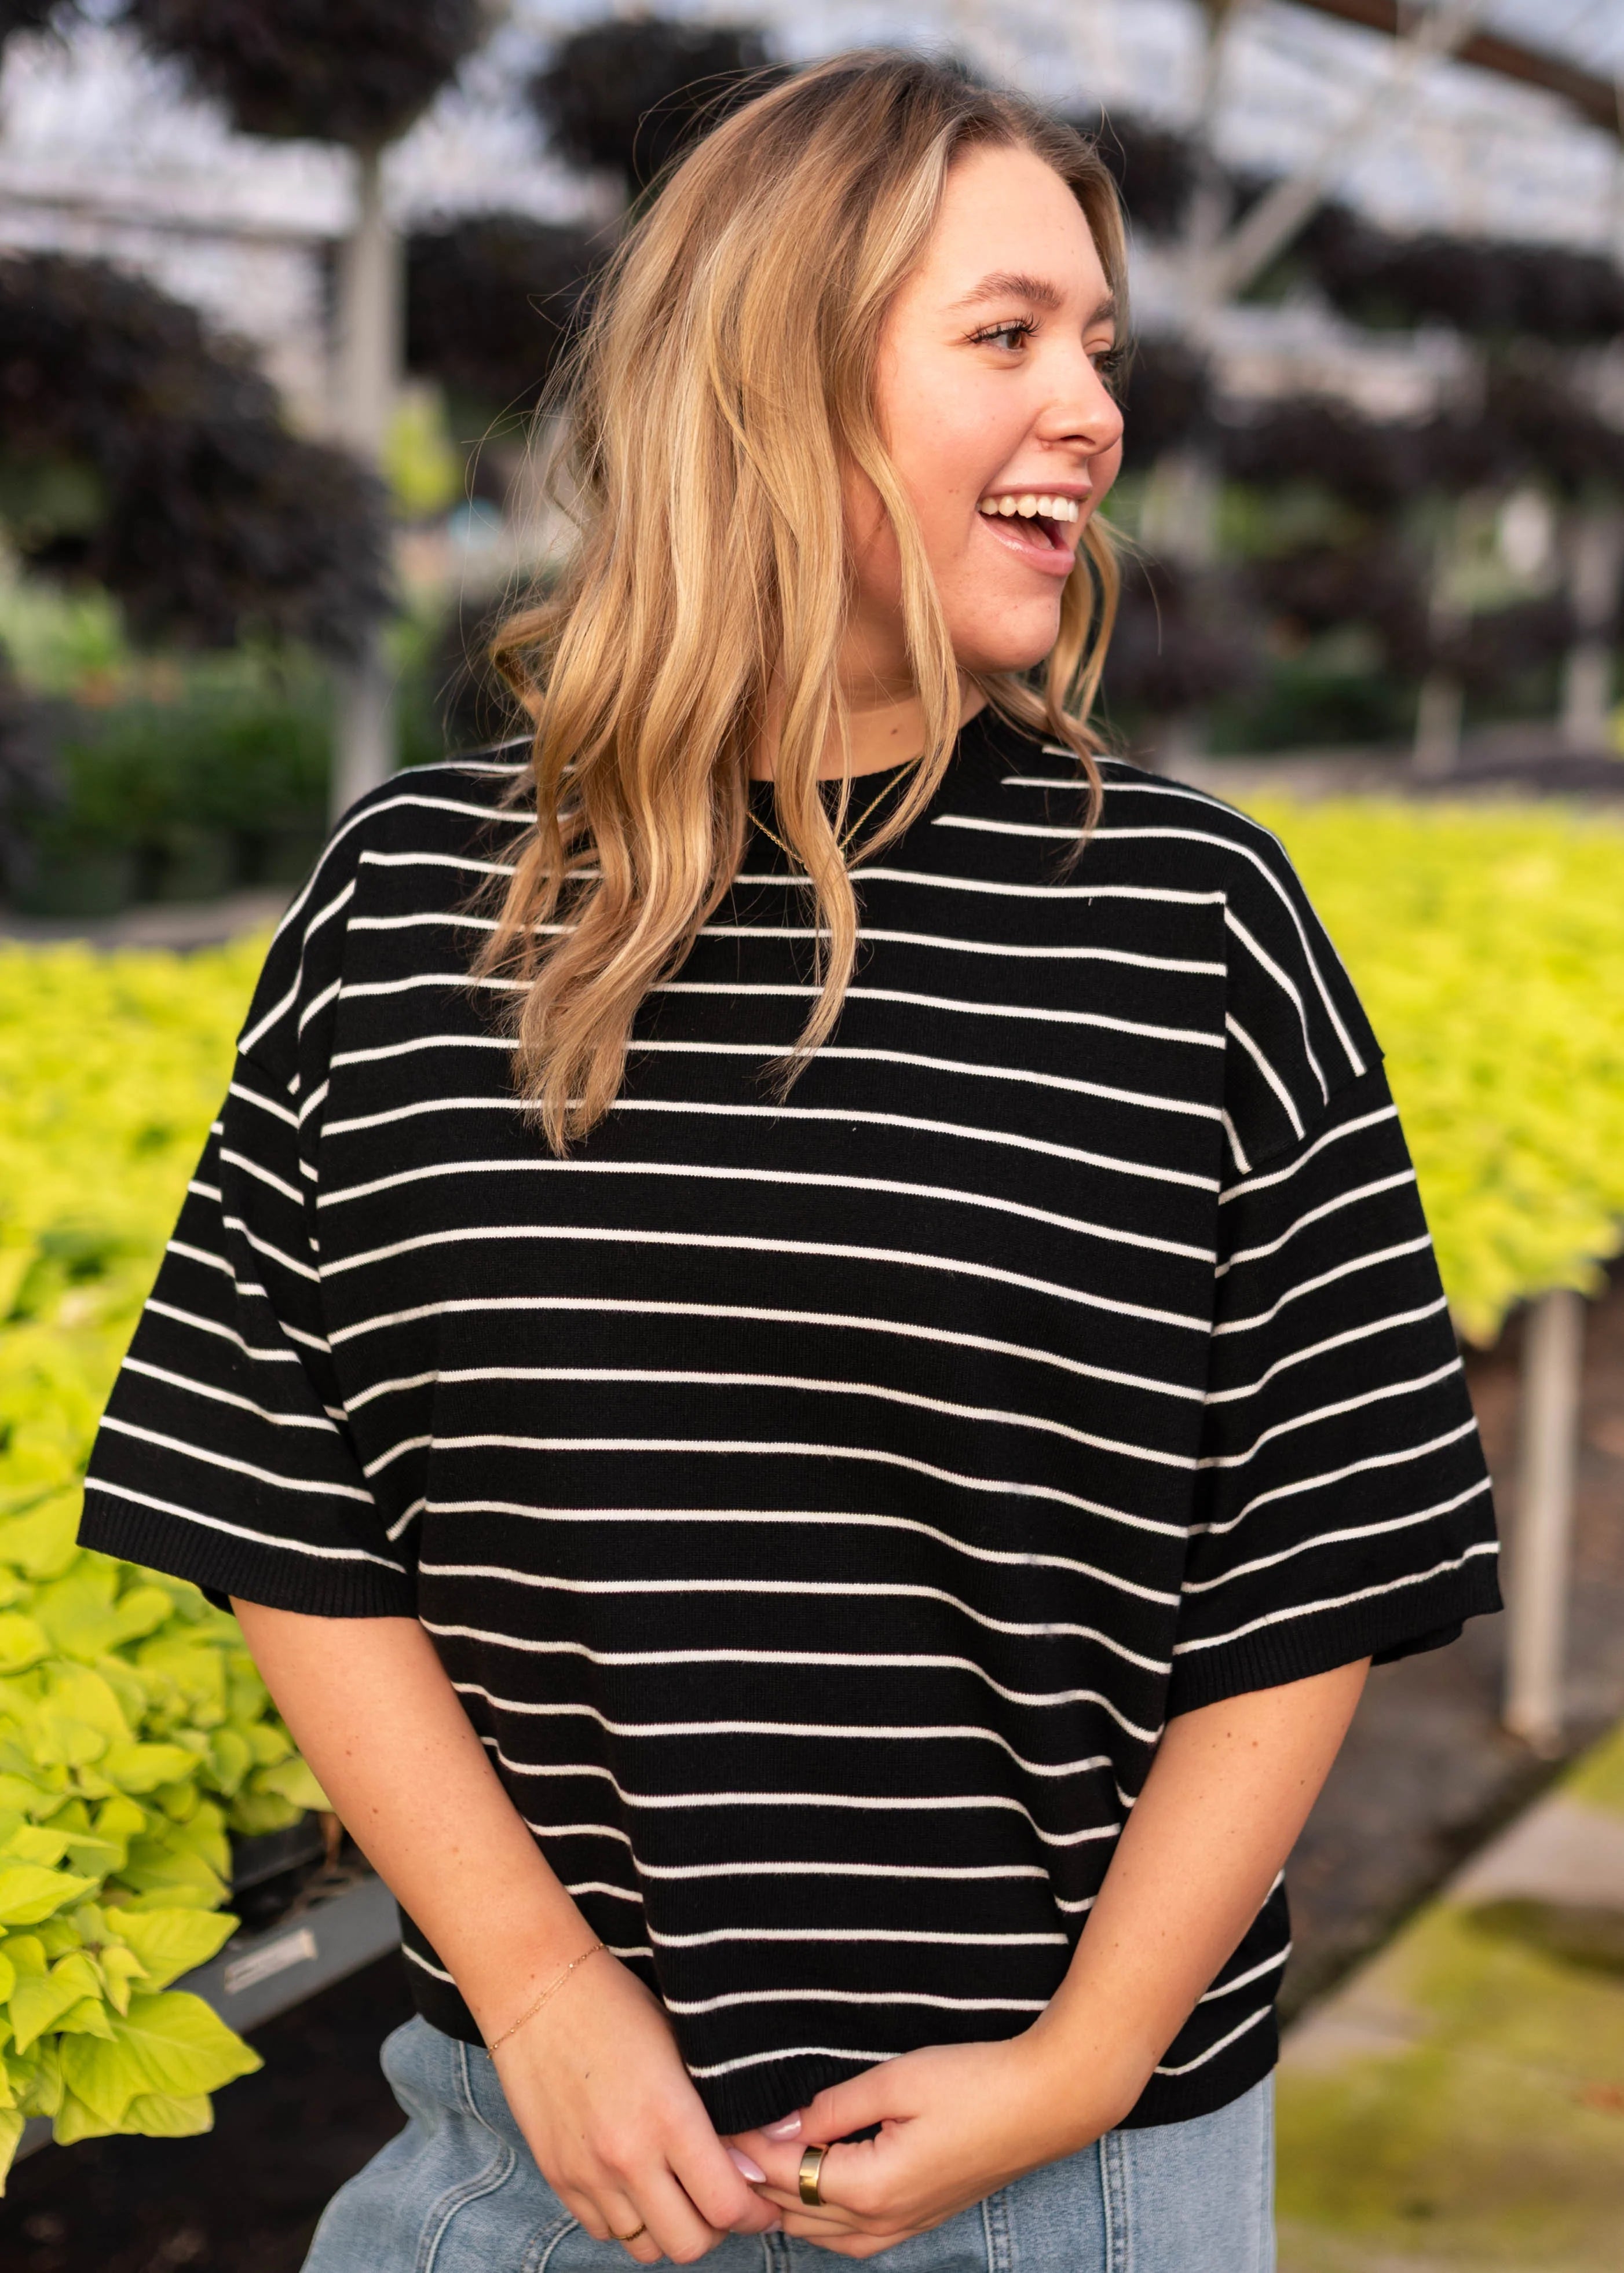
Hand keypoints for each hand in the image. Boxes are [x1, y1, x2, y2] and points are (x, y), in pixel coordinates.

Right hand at [490, 1951, 778, 2262]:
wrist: (540, 1991)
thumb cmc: (621, 2007)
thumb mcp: (685, 2049)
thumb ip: (722, 2114)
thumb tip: (759, 2165)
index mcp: (669, 2117)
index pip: (726, 2206)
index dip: (755, 2215)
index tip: (763, 2205)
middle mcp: (627, 2156)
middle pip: (687, 2244)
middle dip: (715, 2230)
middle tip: (722, 2201)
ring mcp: (587, 2173)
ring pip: (644, 2246)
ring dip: (669, 2228)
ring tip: (679, 2193)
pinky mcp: (558, 2176)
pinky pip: (603, 2230)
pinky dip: (628, 2219)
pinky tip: (638, 2184)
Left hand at [726, 2026, 1139, 2258]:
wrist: (1047, 2103)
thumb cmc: (975, 2082)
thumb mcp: (896, 2081)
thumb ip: (831, 2108)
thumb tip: (776, 2126)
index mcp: (870, 2189)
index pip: (783, 2175)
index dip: (744, 2146)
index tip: (714, 2116)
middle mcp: (881, 2223)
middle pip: (793, 2213)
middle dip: (754, 2179)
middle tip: (720, 2139)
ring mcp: (903, 2228)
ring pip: (818, 2232)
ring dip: (783, 2200)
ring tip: (751, 2160)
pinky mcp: (918, 2219)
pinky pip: (849, 2235)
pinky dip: (817, 2213)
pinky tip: (807, 2183)